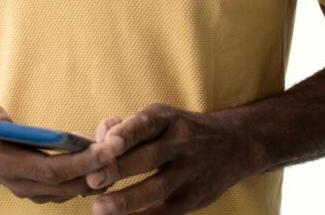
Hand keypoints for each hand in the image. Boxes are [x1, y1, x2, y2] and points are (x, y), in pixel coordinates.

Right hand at [0, 98, 114, 203]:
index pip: (51, 170)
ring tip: (119, 148)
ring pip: (74, 189)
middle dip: (98, 169)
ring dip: (98, 173)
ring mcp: (31, 190)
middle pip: (68, 184)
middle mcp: (21, 185)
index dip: (80, 162)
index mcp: (7, 166)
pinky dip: (90, 174)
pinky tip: (104, 156)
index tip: (105, 150)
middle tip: (122, 149)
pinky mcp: (40, 189)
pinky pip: (71, 186)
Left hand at [86, 103, 262, 214]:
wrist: (233, 145)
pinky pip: (167, 211)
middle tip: (91, 180)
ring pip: (157, 188)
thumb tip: (99, 140)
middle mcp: (181, 143)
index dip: (127, 133)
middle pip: (147, 158)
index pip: (146, 124)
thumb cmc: (178, 131)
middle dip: (117, 169)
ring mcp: (190, 172)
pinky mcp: (194, 197)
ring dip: (126, 200)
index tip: (108, 144)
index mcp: (167, 118)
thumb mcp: (159, 118)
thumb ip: (126, 127)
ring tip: (99, 208)